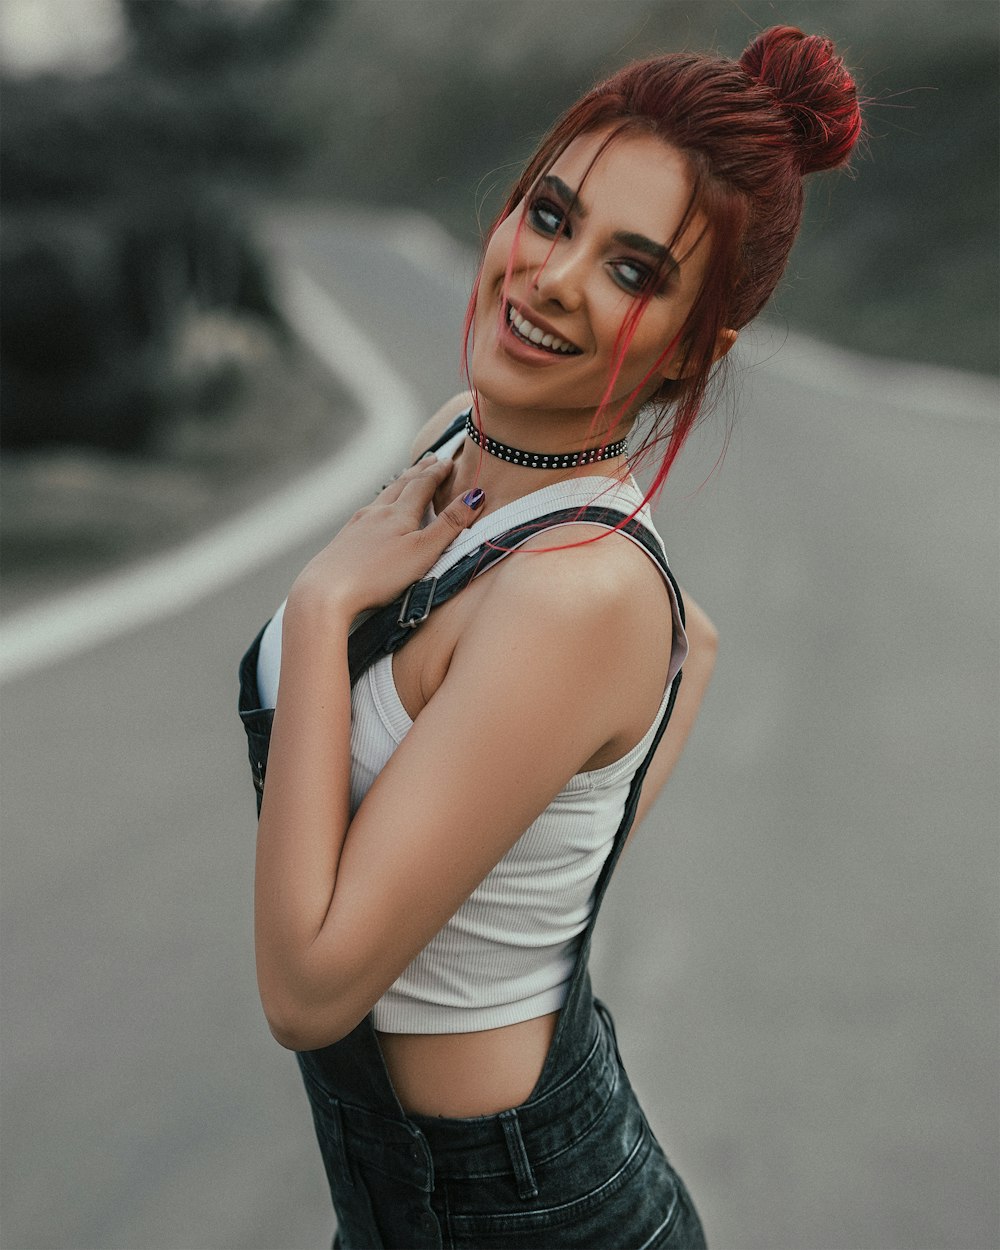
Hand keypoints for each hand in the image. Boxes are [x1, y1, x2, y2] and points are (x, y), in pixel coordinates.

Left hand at [288, 458, 483, 619]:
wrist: (327, 591)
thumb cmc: (379, 575)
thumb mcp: (424, 551)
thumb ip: (450, 525)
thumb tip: (475, 495)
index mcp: (399, 513)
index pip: (423, 485)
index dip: (438, 472)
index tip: (450, 461)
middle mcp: (376, 513)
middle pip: (401, 485)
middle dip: (419, 471)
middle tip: (432, 459)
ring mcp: (357, 525)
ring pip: (382, 497)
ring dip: (399, 484)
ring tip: (406, 479)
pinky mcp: (344, 540)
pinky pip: (367, 512)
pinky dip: (380, 503)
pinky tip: (375, 512)